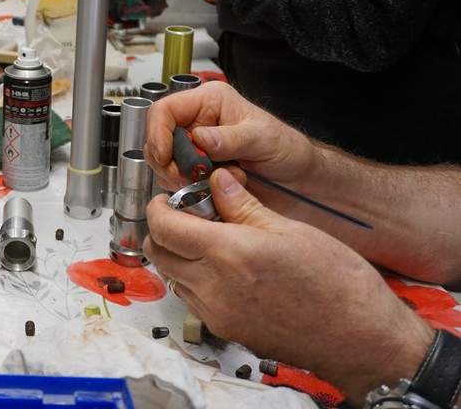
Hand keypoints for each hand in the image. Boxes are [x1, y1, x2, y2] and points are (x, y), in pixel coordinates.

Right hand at [144, 81, 316, 191]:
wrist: (299, 179)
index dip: (157, 133)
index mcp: (209, 102)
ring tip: (210, 183)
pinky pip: (176, 180)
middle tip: (188, 177)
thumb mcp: (264, 139)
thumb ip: (232, 138)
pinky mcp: (195, 170)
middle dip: (168, 162)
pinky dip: (188, 189)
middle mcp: (197, 122)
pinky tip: (211, 190)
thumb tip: (201, 138)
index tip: (165, 156)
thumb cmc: (287, 150)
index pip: (164, 110)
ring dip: (181, 178)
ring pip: (163, 162)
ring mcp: (194, 148)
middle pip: (157, 138)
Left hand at [145, 169, 433, 401]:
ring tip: (210, 241)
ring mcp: (218, 313)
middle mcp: (214, 288)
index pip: (164, 226)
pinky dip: (196, 280)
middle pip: (159, 253)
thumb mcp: (290, 228)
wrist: (361, 338)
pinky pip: (194, 299)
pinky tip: (225, 269)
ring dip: (179, 256)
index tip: (168, 198)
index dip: (159, 207)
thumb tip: (217, 181)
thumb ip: (243, 205)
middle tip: (185, 215)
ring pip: (174, 277)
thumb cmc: (339, 284)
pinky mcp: (227, 330)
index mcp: (228, 254)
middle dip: (163, 229)